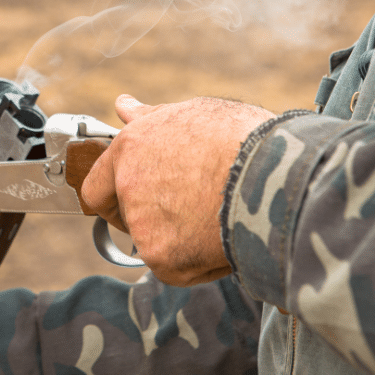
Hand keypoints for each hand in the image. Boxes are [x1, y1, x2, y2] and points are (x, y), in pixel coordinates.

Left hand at [82, 95, 274, 285]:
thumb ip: (151, 118)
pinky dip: (198, 261)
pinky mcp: (163, 259)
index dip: (114, 195)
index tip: (131, 199)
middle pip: (124, 216)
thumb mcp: (195, 114)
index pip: (96, 185)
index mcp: (129, 148)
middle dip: (148, 217)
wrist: (279, 174)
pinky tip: (224, 237)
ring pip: (154, 242)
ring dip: (178, 237)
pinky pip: (176, 268)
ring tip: (218, 215)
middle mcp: (128, 186)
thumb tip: (124, 106)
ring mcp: (143, 225)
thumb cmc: (244, 138)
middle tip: (186, 209)